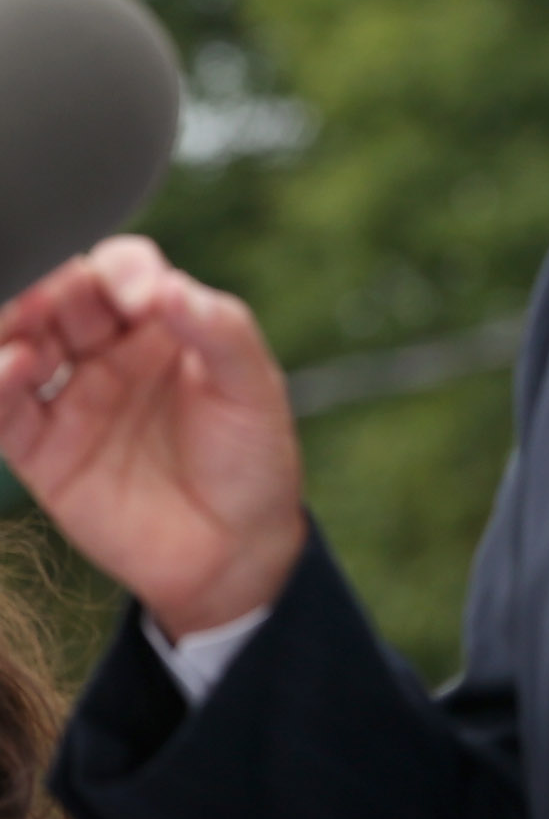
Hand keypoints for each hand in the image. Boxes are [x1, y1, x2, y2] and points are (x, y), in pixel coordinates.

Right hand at [0, 236, 304, 637]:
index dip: (122, 270)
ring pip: (21, 344)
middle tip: (53, 298)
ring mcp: (72, 398)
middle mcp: (109, 352)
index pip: (123, 270)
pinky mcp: (43, 450)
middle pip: (62, 297)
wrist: (235, 549)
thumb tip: (167, 286)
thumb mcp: (253, 387)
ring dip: (13, 328)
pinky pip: (4, 411)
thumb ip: (217, 330)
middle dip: (52, 288)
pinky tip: (11, 369)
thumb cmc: (252, 457)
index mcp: (162, 324)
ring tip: (23, 333)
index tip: (141, 295)